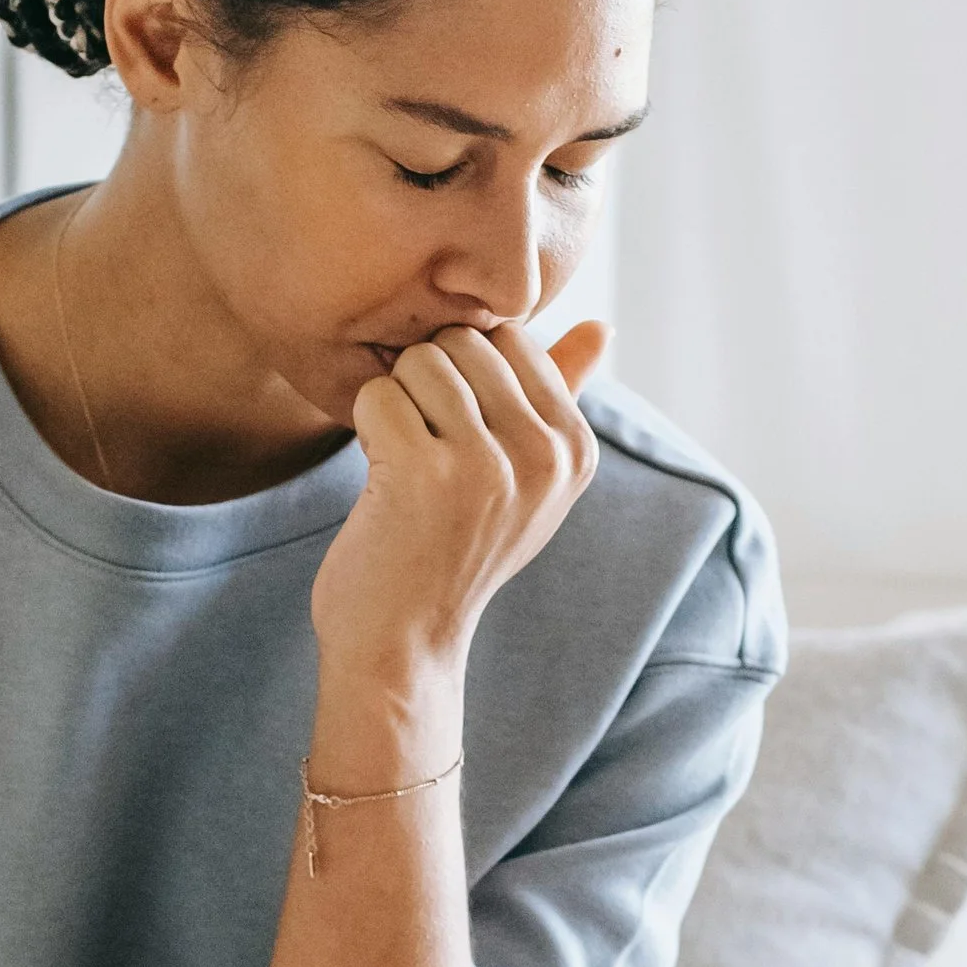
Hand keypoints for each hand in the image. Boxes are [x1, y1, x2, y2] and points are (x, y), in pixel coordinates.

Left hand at [308, 320, 605, 706]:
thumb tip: (602, 325)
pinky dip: (364, 428)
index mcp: (574, 450)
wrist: (404, 642)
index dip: (466, 371)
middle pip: (463, 342)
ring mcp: (486, 465)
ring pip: (418, 362)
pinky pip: (377, 394)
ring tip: (404, 463)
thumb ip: (561, 395)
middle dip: (426, 382)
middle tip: (424, 450)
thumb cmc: (455, 549)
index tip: (458, 433)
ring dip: (394, 404)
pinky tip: (380, 477)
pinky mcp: (423, 474)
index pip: (513, 338)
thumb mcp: (528, 479)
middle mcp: (542, 456)